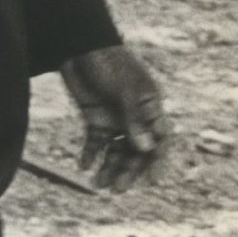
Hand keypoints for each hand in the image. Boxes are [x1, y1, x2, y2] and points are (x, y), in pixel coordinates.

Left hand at [59, 44, 170, 192]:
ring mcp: (116, 118)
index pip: (159, 140)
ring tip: (98, 184)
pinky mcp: (96, 117)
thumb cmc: (107, 63)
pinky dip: (91, 154)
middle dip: (128, 171)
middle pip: (136, 150)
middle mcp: (135, 117)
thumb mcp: (123, 90)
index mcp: (150, 108)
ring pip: (116, 150)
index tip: (152, 181)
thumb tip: (144, 149)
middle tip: (116, 190)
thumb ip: (133, 119)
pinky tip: (83, 166)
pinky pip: (96, 142)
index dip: (156, 162)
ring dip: (109, 167)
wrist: (78, 45)